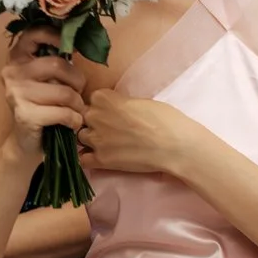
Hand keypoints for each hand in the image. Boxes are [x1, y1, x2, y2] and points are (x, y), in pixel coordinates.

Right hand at [0, 25, 86, 138]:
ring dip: (78, 105)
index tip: (72, 48)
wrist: (26, 143)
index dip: (55, 35)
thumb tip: (80, 45)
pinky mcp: (25, 114)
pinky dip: (74, 120)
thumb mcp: (46, 80)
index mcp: (17, 58)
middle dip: (77, 81)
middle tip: (79, 93)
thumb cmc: (42, 106)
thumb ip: (55, 63)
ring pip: (64, 92)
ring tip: (75, 111)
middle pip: (57, 65)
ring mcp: (16, 93)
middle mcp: (12, 72)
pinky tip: (71, 124)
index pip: (34, 33)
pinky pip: (64, 113)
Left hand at [76, 88, 194, 178]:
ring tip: (109, 144)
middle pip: (84, 117)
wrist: (175, 146)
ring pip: (81, 137)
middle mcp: (94, 116)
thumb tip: (114, 107)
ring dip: (91, 140)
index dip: (103, 106)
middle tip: (113, 129)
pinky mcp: (101, 160)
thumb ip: (119, 103)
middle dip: (95, 122)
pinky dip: (88, 159)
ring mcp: (96, 139)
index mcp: (103, 98)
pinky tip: (99, 158)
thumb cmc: (165, 120)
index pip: (93, 99)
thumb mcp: (139, 101)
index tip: (114, 112)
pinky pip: (83, 159)